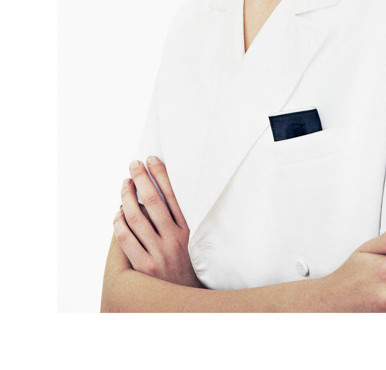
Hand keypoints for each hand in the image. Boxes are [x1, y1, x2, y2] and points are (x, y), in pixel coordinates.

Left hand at [113, 156, 201, 287]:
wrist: (187, 300)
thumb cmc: (189, 264)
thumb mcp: (194, 239)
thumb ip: (181, 218)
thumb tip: (163, 190)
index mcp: (189, 229)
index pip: (172, 194)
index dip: (160, 174)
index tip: (151, 159)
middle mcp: (174, 239)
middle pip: (151, 201)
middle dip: (140, 178)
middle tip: (133, 165)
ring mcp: (158, 253)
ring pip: (135, 218)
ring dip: (126, 197)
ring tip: (124, 184)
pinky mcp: (144, 267)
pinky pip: (125, 239)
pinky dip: (118, 223)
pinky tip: (117, 213)